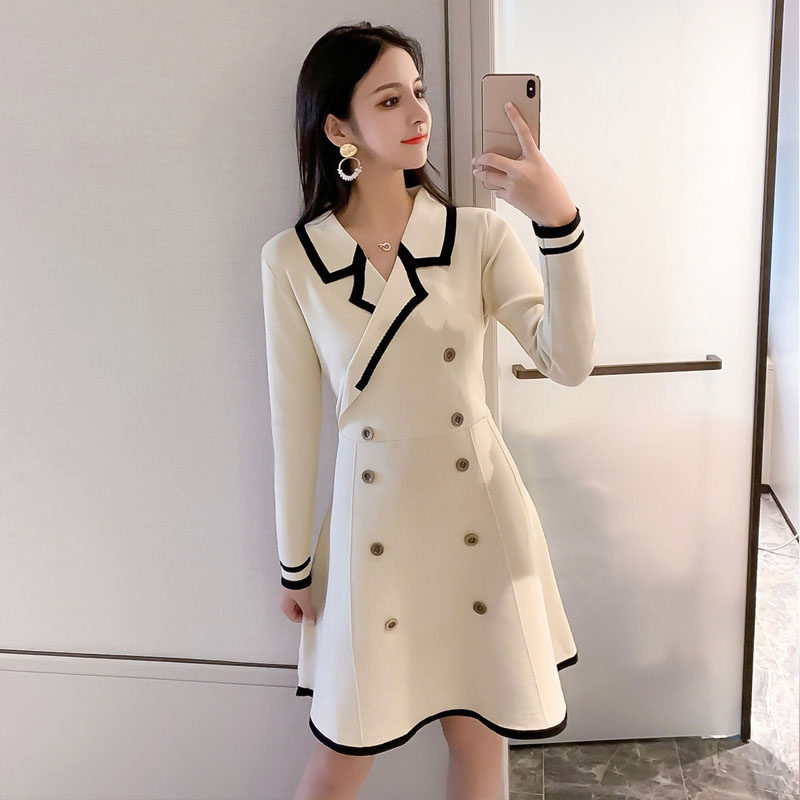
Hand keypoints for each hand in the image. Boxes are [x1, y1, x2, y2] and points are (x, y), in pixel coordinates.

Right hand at [279, 585, 316, 624]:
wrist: (297, 571)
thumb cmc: (296, 585)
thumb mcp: (305, 602)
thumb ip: (308, 612)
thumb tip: (310, 620)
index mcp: (284, 606)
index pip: (293, 618)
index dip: (303, 619)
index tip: (310, 617)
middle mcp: (284, 600)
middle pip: (295, 610)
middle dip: (304, 610)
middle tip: (311, 609)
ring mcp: (288, 593)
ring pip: (297, 602)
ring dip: (304, 602)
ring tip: (310, 599)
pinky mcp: (293, 586)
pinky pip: (298, 595)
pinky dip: (304, 596)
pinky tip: (309, 593)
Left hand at [472, 101, 576, 226]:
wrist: (556, 212)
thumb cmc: (552, 190)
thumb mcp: (543, 168)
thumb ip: (528, 161)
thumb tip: (513, 159)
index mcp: (534, 158)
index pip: (523, 132)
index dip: (515, 117)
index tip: (508, 106)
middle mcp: (521, 170)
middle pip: (492, 159)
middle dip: (480, 159)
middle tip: (477, 159)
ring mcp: (513, 184)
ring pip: (488, 177)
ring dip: (481, 174)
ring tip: (478, 172)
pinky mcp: (509, 197)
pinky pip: (497, 190)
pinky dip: (498, 189)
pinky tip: (502, 189)